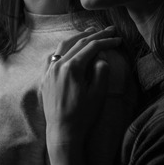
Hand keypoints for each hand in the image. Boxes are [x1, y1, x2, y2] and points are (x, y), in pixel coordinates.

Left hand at [41, 26, 121, 148]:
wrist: (63, 134)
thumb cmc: (83, 116)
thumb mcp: (98, 94)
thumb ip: (101, 71)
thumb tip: (100, 57)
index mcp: (72, 67)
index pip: (91, 47)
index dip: (106, 42)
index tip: (118, 40)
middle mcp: (58, 65)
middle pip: (79, 43)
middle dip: (95, 35)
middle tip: (109, 30)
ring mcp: (49, 70)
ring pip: (64, 46)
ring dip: (78, 37)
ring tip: (90, 32)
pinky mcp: (45, 77)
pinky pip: (53, 56)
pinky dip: (63, 48)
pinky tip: (69, 47)